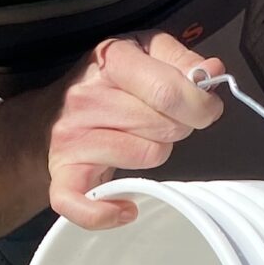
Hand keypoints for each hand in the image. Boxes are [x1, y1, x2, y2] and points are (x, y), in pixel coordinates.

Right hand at [42, 35, 225, 227]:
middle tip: (162, 120)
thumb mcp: (146, 52)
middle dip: (177, 126)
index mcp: (111, 60)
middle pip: (164, 126)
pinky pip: (83, 205)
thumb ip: (182, 59)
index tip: (204, 108)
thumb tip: (211, 72)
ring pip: (148, 156)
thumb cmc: (107, 83)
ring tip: (138, 139)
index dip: (200, 105)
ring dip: (154, 152)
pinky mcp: (62, 173)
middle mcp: (86, 97)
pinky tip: (125, 205)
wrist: (52, 110)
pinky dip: (109, 212)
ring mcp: (71, 137)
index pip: (169, 91)